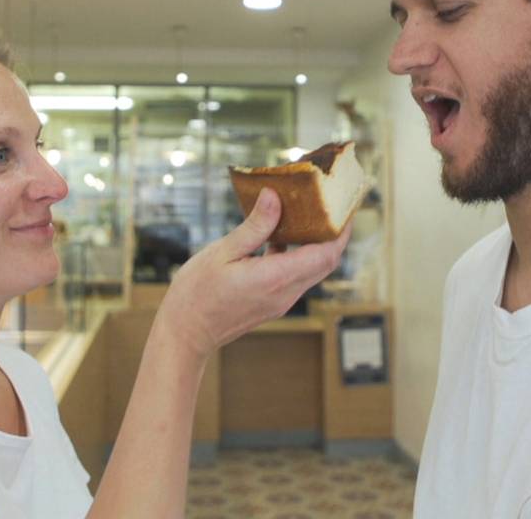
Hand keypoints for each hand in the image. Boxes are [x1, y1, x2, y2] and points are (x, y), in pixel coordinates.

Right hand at [155, 188, 350, 359]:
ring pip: (312, 270)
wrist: (186, 332)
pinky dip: (296, 257)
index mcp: (275, 278)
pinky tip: (278, 238)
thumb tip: (274, 197)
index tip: (344, 208)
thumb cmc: (197, 293)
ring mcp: (281, 301)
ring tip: (307, 217)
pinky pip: (296, 277)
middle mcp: (285, 293)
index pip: (326, 255)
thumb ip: (255, 226)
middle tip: (332, 207)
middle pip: (326, 263)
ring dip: (315, 246)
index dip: (340, 232)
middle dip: (334, 235)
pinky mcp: (273, 303)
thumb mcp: (223, 252)